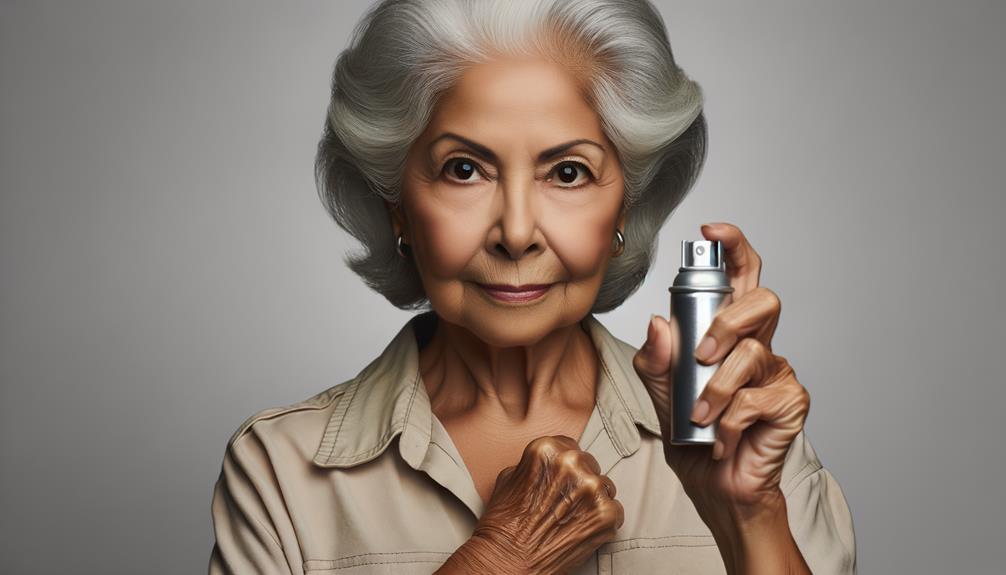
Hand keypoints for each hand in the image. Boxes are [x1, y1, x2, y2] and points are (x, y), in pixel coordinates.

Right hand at [440, 435, 622, 574]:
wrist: (508, 561)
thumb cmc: (505, 525)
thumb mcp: (509, 478)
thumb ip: (534, 465)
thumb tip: (550, 465)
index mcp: (547, 450)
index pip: (570, 447)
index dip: (566, 467)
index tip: (563, 478)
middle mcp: (572, 463)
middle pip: (590, 465)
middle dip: (580, 483)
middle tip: (564, 502)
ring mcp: (592, 488)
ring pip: (604, 486)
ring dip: (592, 500)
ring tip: (570, 517)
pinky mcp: (606, 514)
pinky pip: (615, 509)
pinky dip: (602, 520)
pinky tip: (581, 528)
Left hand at [632, 222, 810, 518]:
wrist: (711, 483)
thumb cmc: (690, 430)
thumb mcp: (659, 387)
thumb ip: (656, 355)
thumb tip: (659, 323)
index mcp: (729, 331)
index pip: (740, 276)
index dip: (734, 246)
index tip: (711, 228)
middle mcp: (759, 344)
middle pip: (764, 300)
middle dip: (728, 321)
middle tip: (701, 353)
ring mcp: (778, 372)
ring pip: (752, 354)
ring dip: (716, 388)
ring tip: (701, 415)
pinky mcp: (790, 402)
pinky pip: (756, 398)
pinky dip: (730, 421)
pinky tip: (722, 438)